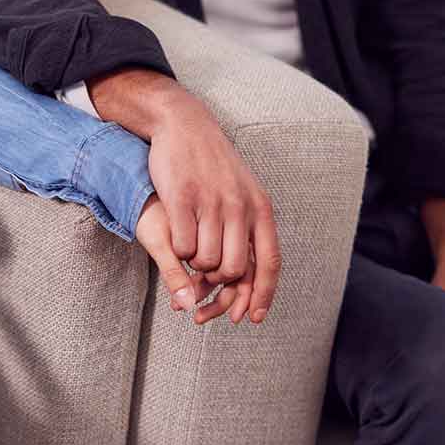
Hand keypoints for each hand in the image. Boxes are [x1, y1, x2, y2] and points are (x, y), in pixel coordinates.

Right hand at [90, 67, 280, 323]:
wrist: (184, 125)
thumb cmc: (213, 165)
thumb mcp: (243, 193)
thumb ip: (249, 229)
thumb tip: (251, 274)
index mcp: (260, 208)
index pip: (269, 263)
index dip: (263, 295)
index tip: (254, 319)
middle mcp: (240, 207)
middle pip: (233, 270)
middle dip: (216, 279)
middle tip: (203, 270)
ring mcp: (210, 202)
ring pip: (205, 261)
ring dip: (194, 264)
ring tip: (190, 245)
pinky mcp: (182, 198)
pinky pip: (181, 246)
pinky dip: (177, 251)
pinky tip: (176, 237)